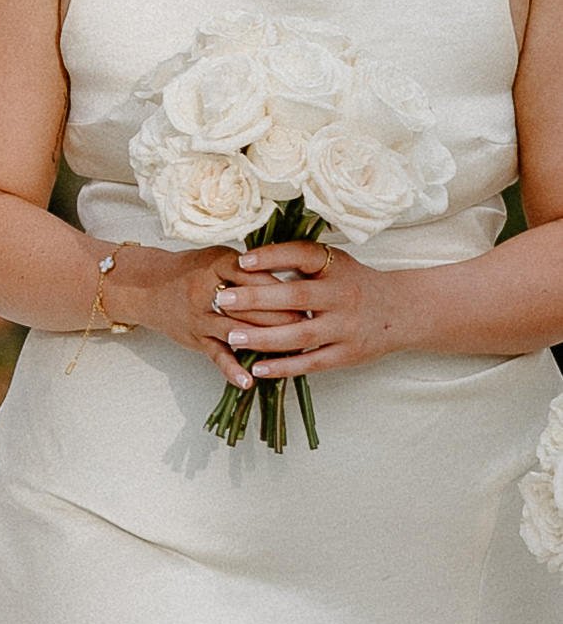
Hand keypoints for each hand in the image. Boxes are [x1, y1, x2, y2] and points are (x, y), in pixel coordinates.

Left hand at [212, 235, 412, 381]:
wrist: (402, 311)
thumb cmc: (355, 283)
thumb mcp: (335, 263)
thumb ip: (300, 260)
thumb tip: (250, 257)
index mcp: (336, 268)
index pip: (303, 256)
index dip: (272, 257)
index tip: (241, 260)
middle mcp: (342, 296)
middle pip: (296, 297)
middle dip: (256, 299)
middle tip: (223, 298)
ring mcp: (345, 328)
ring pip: (300, 335)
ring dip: (263, 337)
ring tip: (231, 336)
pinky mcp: (347, 355)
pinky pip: (311, 363)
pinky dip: (283, 367)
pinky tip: (257, 367)